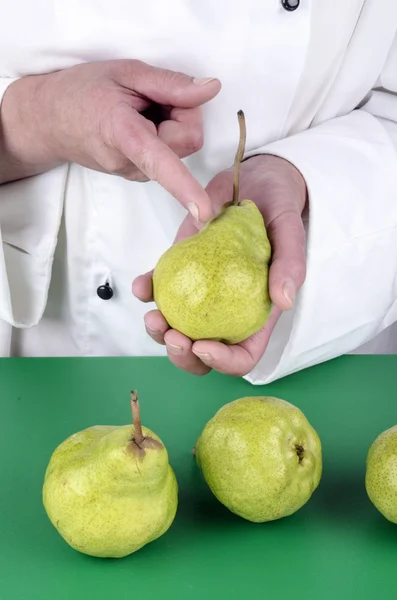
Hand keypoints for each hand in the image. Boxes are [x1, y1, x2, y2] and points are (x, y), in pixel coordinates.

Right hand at [0, 59, 220, 220]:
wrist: (48, 120)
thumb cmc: (83, 91)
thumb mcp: (125, 72)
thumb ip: (169, 83)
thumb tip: (211, 90)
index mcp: (123, 135)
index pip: (159, 161)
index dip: (184, 186)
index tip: (204, 213)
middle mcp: (130, 164)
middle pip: (187, 140)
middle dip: (183, 114)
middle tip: (154, 97)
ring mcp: (133, 174)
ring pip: (179, 150)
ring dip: (171, 124)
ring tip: (139, 110)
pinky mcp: (137, 176)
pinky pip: (168, 156)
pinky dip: (163, 136)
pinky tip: (138, 124)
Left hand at [132, 154, 307, 375]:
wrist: (254, 181)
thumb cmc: (278, 209)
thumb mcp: (290, 230)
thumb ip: (290, 264)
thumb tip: (284, 302)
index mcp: (256, 313)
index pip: (243, 356)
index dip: (223, 362)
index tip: (203, 345)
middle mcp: (226, 309)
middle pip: (203, 352)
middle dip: (182, 355)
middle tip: (171, 334)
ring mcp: (200, 292)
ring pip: (176, 328)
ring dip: (158, 330)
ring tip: (152, 314)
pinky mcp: (181, 271)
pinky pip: (160, 290)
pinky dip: (147, 292)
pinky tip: (142, 285)